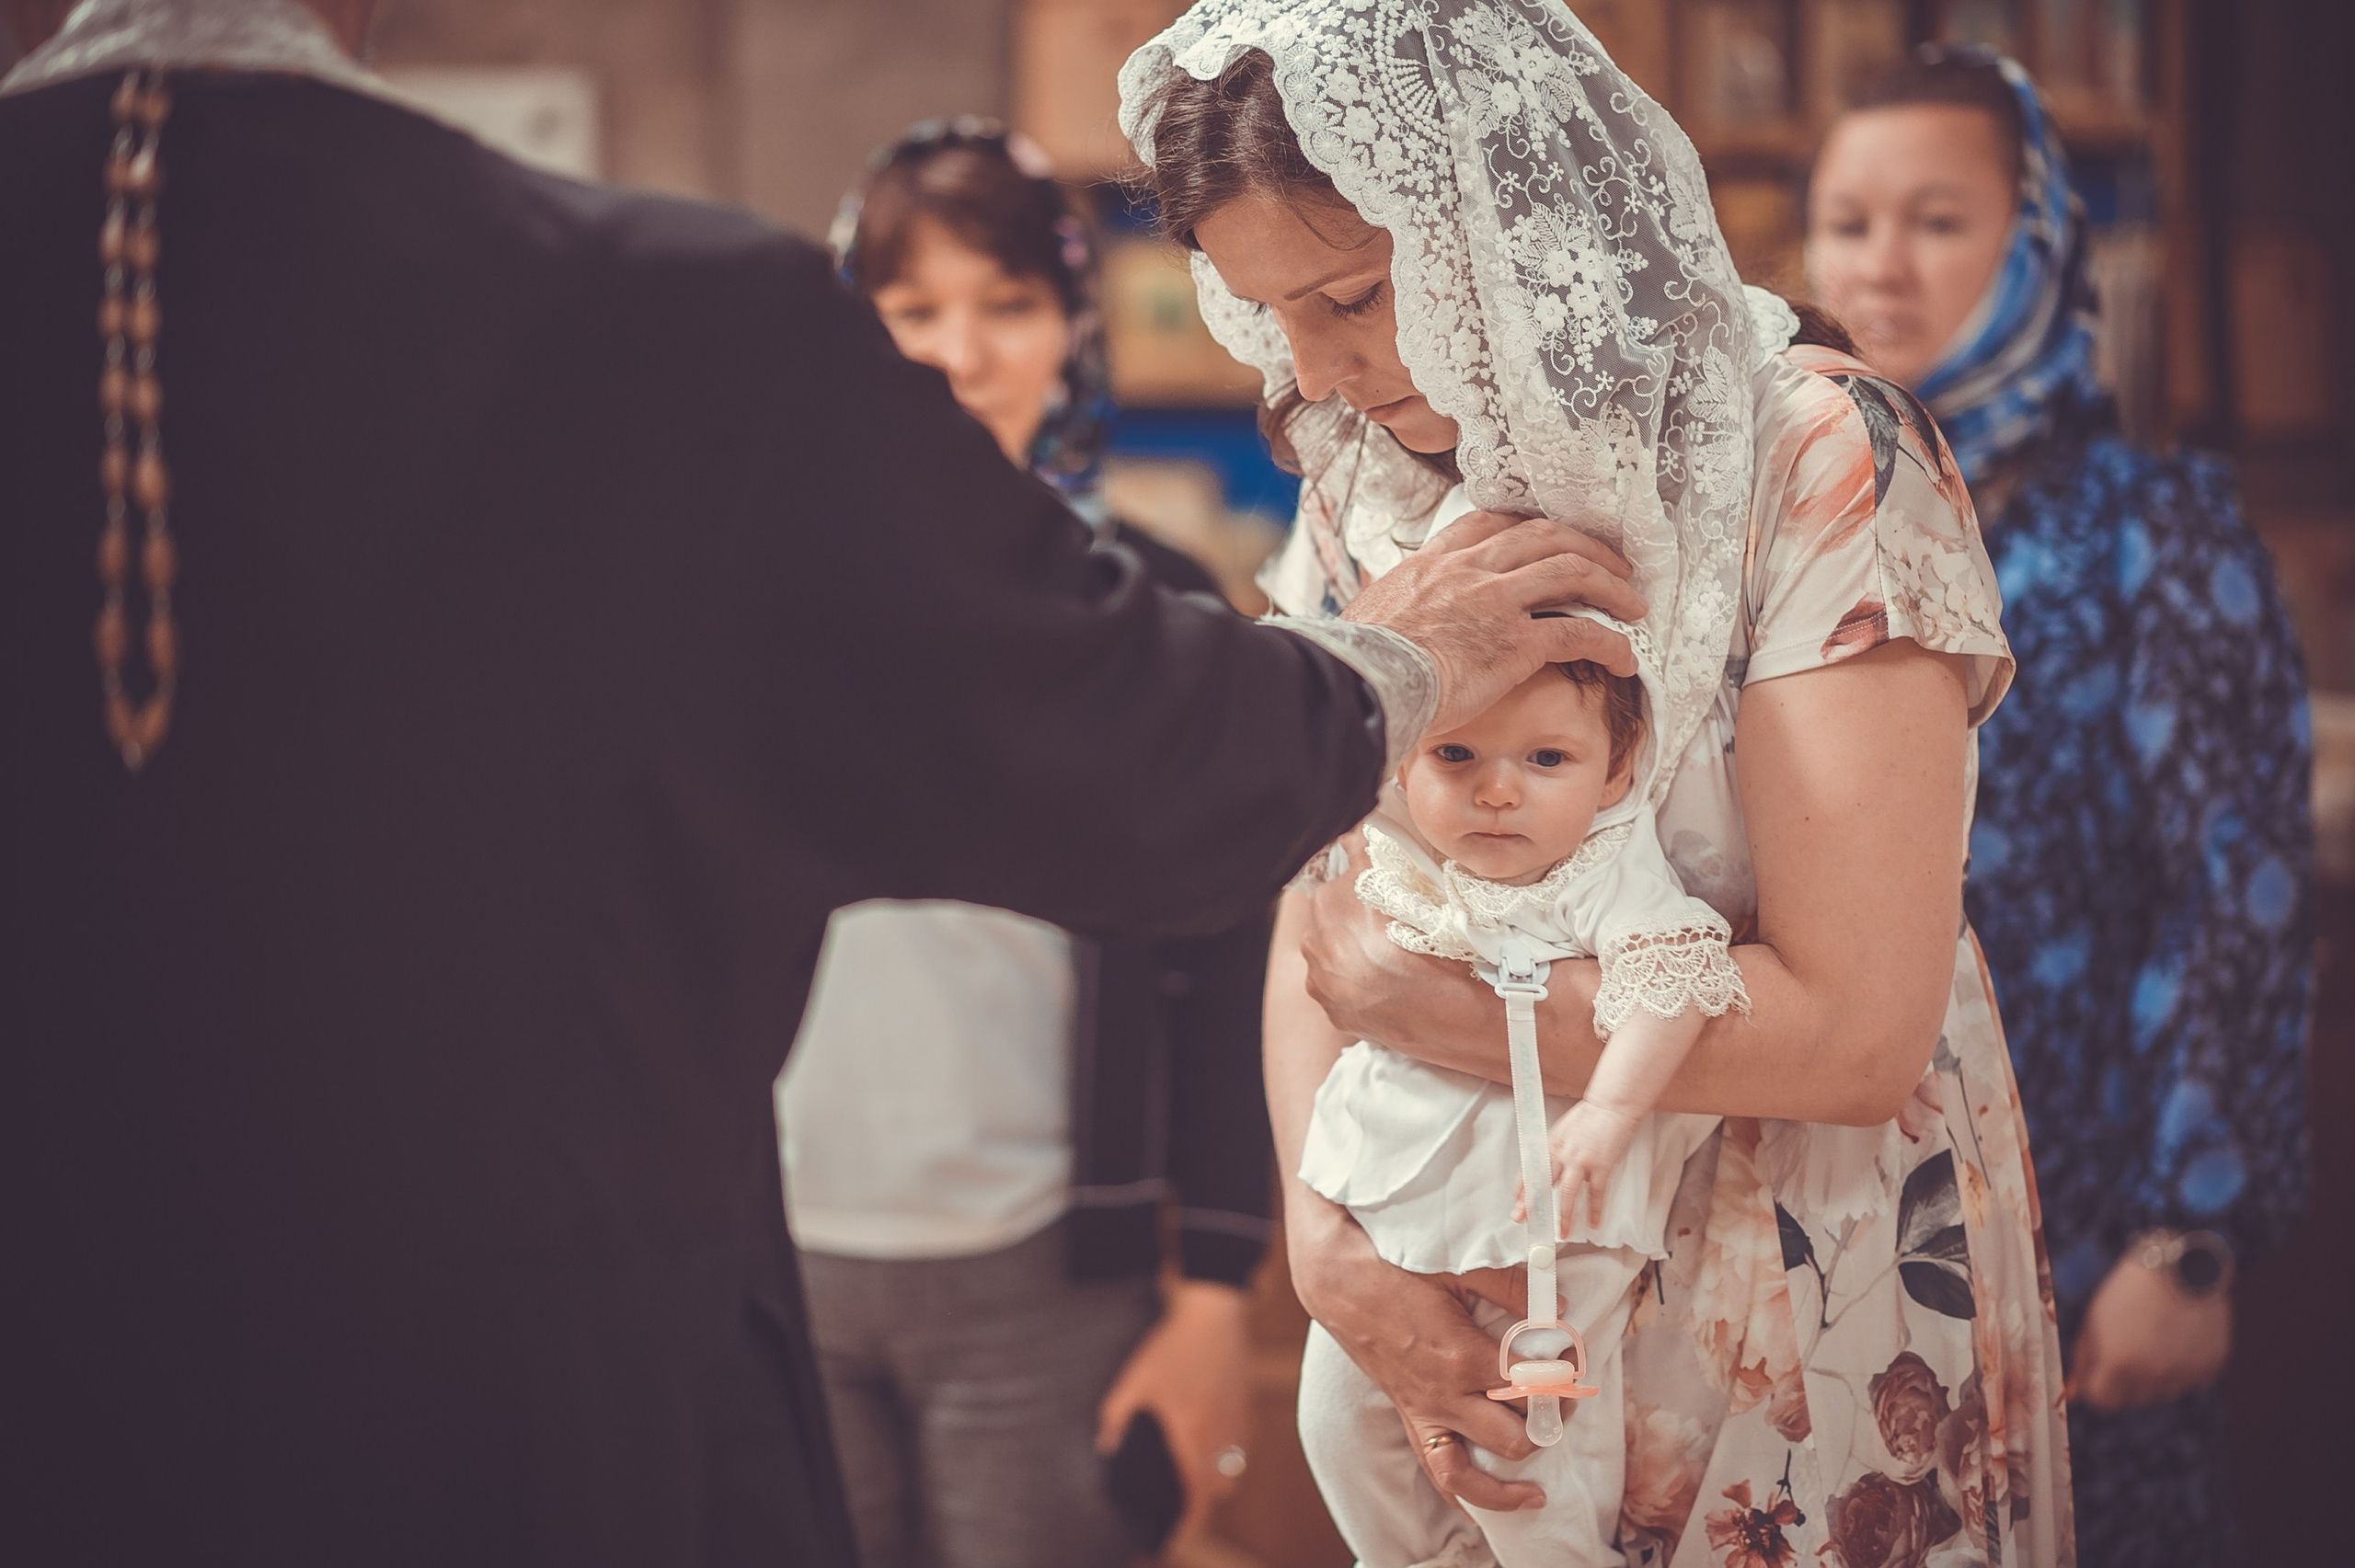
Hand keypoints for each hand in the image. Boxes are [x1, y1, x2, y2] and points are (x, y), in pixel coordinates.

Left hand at [1096, 1279, 1254, 1535]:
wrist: (1213, 1315)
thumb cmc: (1172, 1347)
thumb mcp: (1135, 1380)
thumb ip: (1116, 1416)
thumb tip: (1105, 1446)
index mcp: (1191, 1433)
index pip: (1198, 1493)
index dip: (1191, 1520)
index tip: (1178, 1531)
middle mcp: (1220, 1435)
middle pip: (1220, 1489)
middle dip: (1203, 1499)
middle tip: (1183, 1496)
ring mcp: (1239, 1422)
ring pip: (1234, 1470)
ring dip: (1217, 1478)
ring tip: (1196, 1470)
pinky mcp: (1249, 1408)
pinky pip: (1243, 1447)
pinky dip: (1230, 1454)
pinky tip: (1211, 1440)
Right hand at [1287, 1197, 1547, 1513]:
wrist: (1340, 1283)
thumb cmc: (1397, 1271)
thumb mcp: (1458, 1269)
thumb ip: (1509, 1287)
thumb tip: (1555, 1306)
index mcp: (1462, 1357)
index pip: (1530, 1387)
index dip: (1561, 1378)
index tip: (1573, 1361)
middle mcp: (1444, 1396)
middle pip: (1511, 1439)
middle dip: (1546, 1426)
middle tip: (1562, 1403)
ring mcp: (1424, 1412)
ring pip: (1467, 1477)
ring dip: (1505, 1490)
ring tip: (1536, 1493)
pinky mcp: (1409, 1417)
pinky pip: (1435, 1469)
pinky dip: (1461, 1494)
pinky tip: (1483, 1505)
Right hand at [1342, 511, 1644, 732]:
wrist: (1358, 684)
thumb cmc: (1353, 664)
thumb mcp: (1367, 617)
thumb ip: (1390, 611)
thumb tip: (1380, 626)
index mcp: (1431, 563)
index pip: (1488, 523)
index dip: (1527, 526)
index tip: (1549, 536)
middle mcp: (1468, 571)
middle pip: (1543, 534)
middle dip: (1586, 546)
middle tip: (1612, 564)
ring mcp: (1495, 602)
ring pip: (1571, 571)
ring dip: (1610, 585)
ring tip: (1633, 605)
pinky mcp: (1515, 644)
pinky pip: (1579, 634)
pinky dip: (1610, 643)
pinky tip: (1624, 659)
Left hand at [1516, 1099, 1639, 1234]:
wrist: (1611, 1106)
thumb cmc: (1590, 1116)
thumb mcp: (1564, 1130)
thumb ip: (1556, 1149)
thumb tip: (1549, 1167)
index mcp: (1551, 1144)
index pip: (1530, 1170)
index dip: (1521, 1188)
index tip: (1516, 1203)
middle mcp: (1562, 1153)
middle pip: (1542, 1183)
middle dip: (1530, 1204)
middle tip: (1523, 1219)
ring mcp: (1581, 1160)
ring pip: (1568, 1194)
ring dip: (1565, 1216)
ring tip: (1563, 1232)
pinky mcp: (1601, 1165)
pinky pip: (1597, 1194)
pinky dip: (1595, 1210)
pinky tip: (1594, 1222)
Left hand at [2068, 1249, 2230, 1410]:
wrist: (2179, 1267)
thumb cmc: (2128, 1291)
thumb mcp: (2094, 1320)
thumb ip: (2084, 1359)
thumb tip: (2074, 1393)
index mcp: (2119, 1363)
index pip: (2101, 1402)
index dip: (2097, 1385)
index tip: (2100, 1370)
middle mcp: (2153, 1376)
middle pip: (2131, 1400)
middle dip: (2124, 1381)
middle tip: (2128, 1347)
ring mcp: (2185, 1374)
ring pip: (2161, 1393)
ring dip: (2154, 1376)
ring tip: (2154, 1337)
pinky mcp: (2210, 1367)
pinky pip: (2189, 1381)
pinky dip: (2182, 1367)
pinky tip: (2178, 1337)